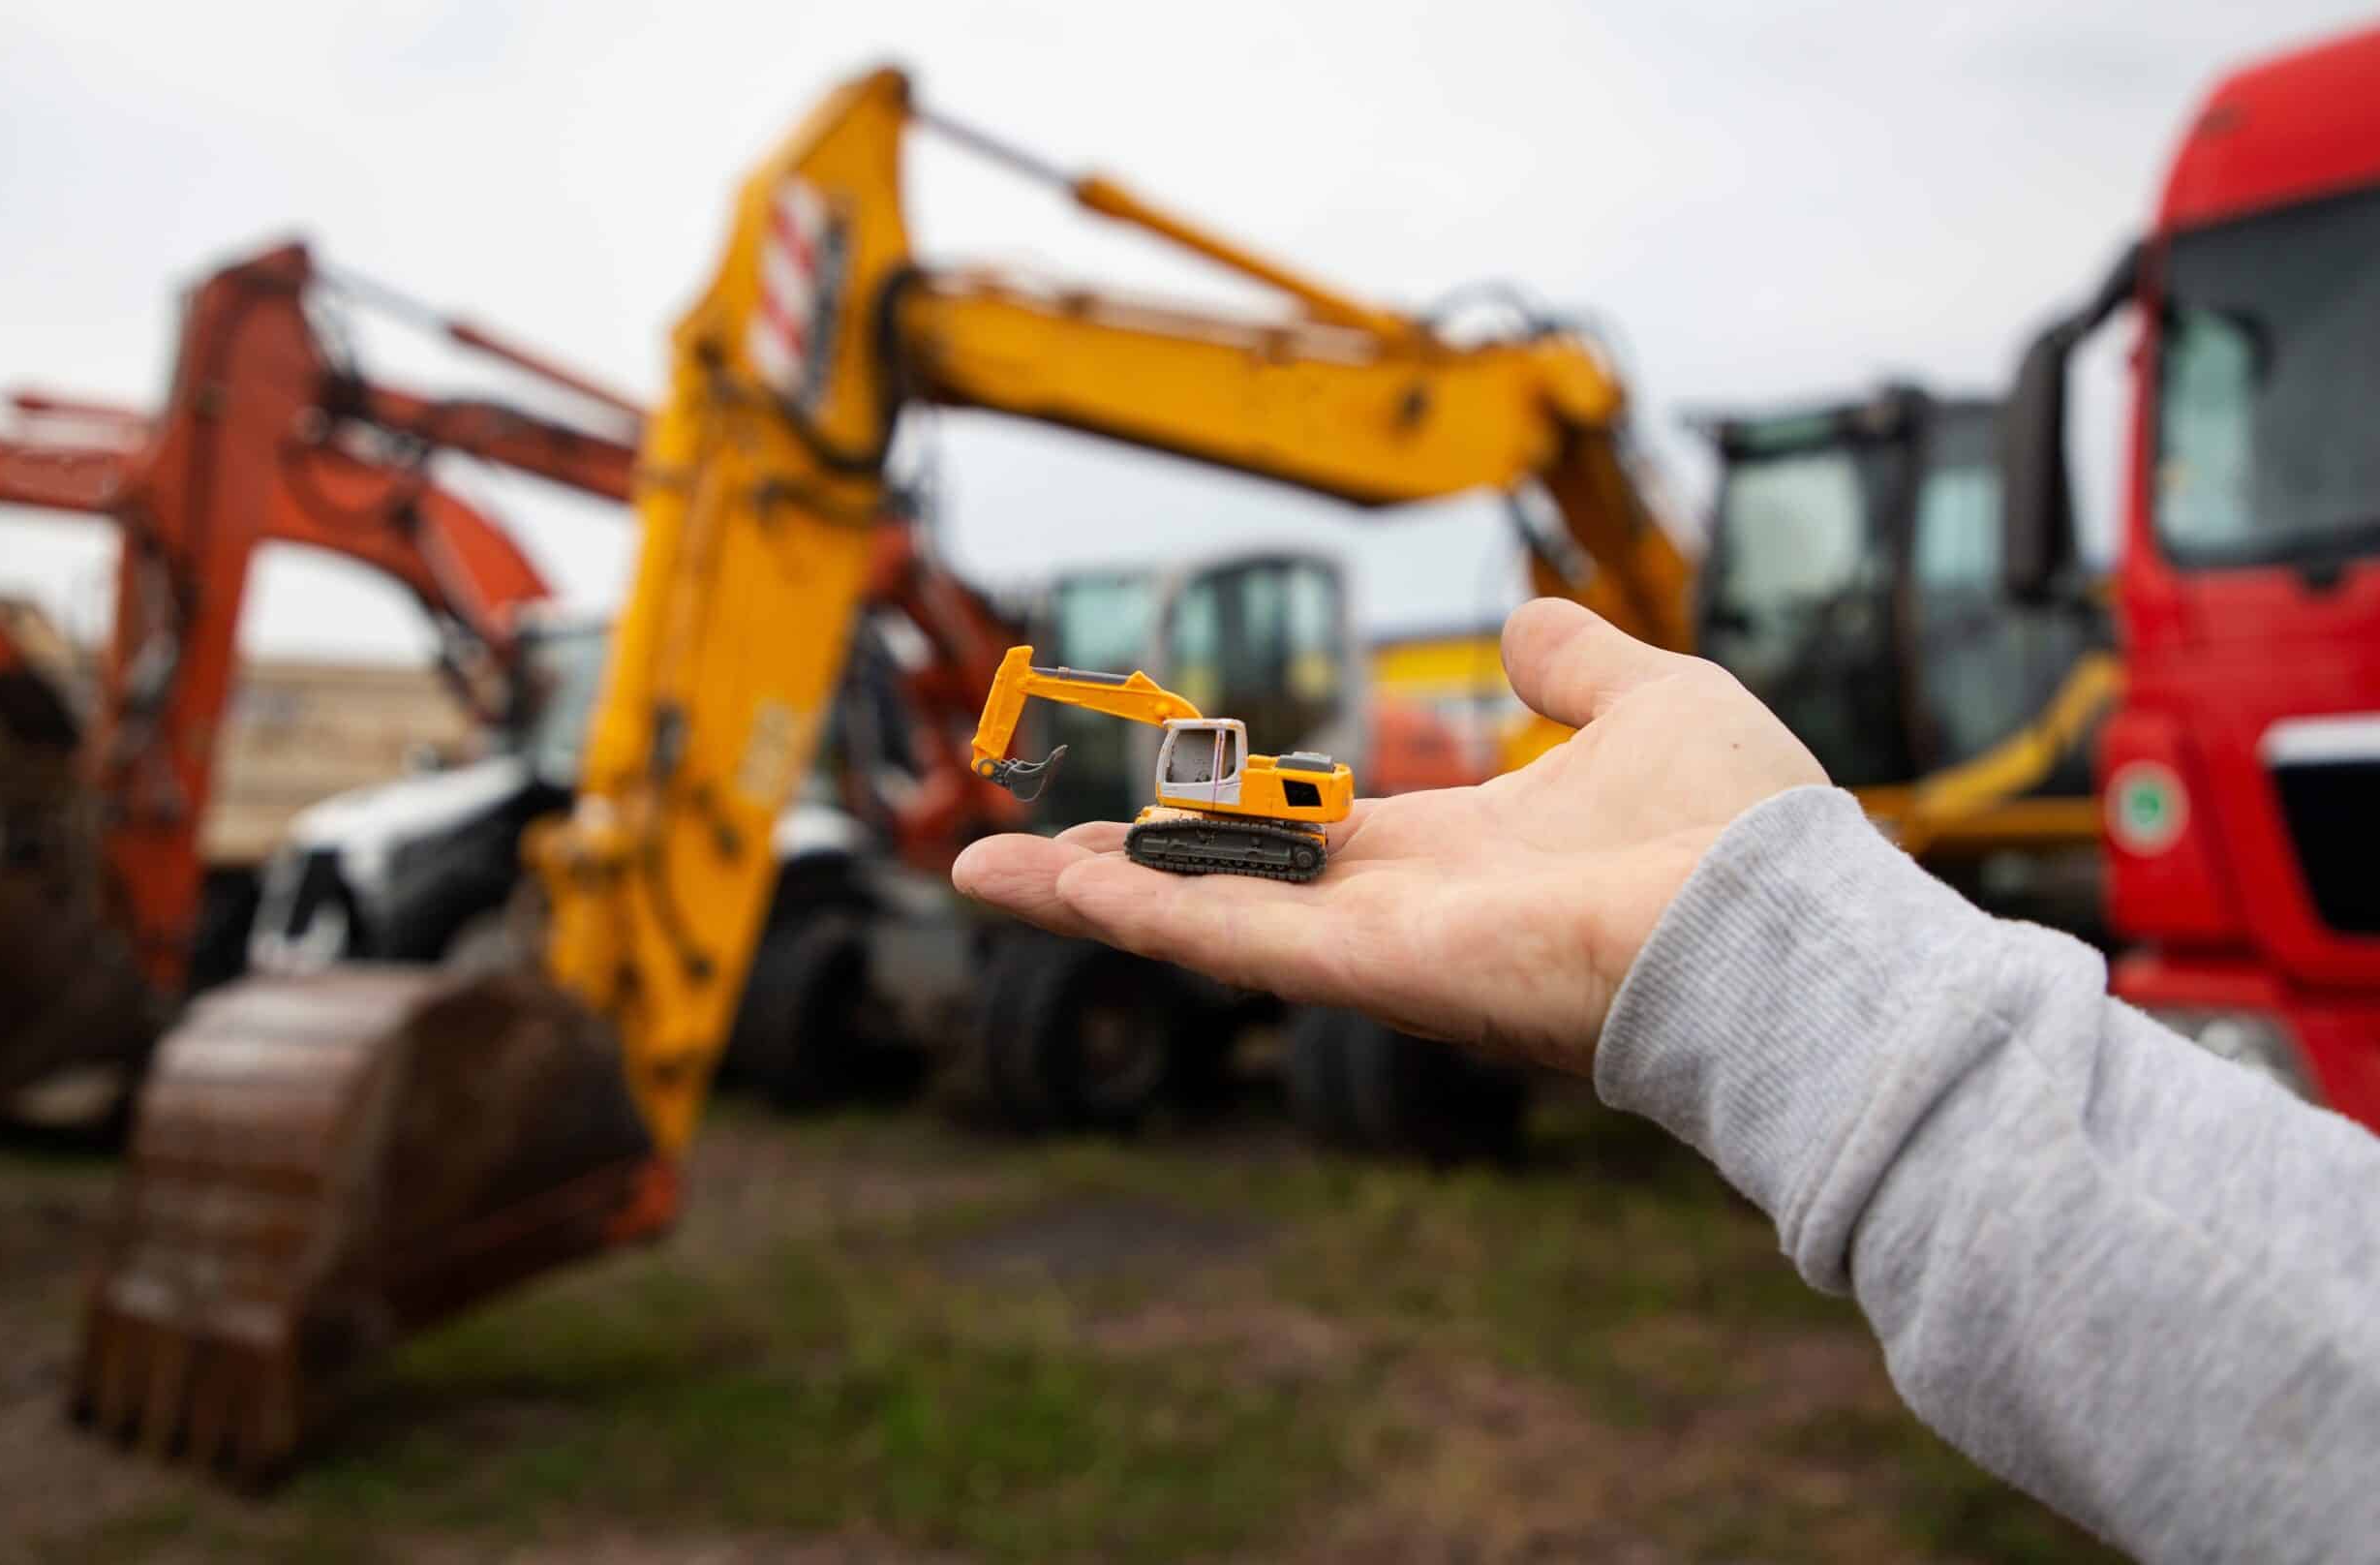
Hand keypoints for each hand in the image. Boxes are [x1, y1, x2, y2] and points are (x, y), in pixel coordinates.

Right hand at [951, 599, 1826, 1074]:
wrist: (1786, 920)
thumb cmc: (1744, 828)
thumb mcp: (1652, 700)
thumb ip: (1578, 666)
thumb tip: (1526, 623)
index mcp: (1460, 857)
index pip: (1309, 839)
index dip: (1224, 819)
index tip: (1153, 802)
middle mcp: (1402, 914)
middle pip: (1226, 891)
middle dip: (1121, 877)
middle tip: (1016, 861)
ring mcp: (1379, 948)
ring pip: (1201, 920)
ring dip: (1088, 896)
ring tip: (979, 871)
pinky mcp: (1376, 969)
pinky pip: (1230, 936)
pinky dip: (1134, 910)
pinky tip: (1049, 884)